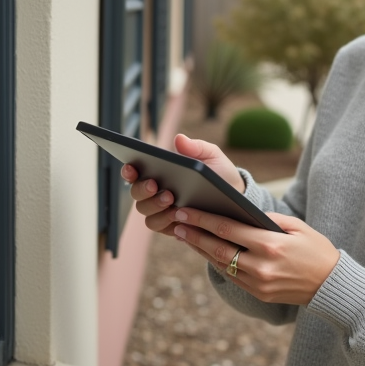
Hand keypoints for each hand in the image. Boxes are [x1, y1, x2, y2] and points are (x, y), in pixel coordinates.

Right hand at [123, 133, 244, 237]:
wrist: (236, 201)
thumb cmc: (220, 176)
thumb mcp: (213, 158)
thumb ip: (197, 147)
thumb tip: (179, 139)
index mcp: (160, 172)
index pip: (135, 171)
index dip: (128, 170)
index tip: (131, 167)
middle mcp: (155, 192)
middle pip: (136, 193)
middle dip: (142, 189)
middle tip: (155, 185)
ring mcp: (161, 210)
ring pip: (145, 211)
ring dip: (154, 206)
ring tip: (171, 200)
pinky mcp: (170, 226)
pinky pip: (159, 226)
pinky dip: (165, 221)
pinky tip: (178, 216)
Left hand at [171, 207, 340, 306]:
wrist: (331, 286)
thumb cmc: (317, 250)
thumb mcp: (298, 226)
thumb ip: (269, 219)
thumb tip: (242, 213)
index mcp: (270, 245)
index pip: (228, 230)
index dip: (203, 220)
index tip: (186, 212)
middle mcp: (261, 266)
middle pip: (218, 248)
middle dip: (194, 234)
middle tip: (176, 223)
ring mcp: (258, 283)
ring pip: (221, 264)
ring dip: (201, 250)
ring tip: (184, 236)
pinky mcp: (258, 294)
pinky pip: (231, 277)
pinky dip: (216, 263)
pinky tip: (206, 252)